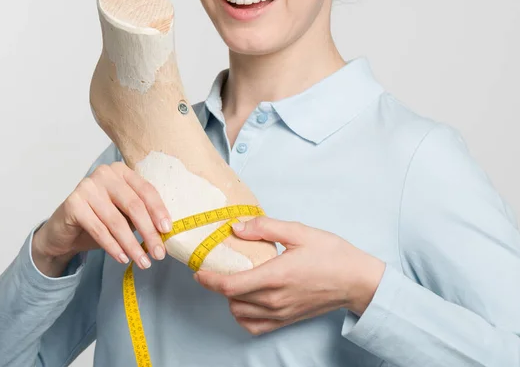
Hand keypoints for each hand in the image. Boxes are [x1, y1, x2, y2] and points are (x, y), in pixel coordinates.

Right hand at [32, 161, 172, 271]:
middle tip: (159, 253)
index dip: (158, 211)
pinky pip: (99, 229)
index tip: (168, 230)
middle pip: (133, 205)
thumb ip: (141, 214)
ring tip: (143, 262)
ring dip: (132, 244)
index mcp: (121, 171)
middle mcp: (105, 174)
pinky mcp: (73, 203)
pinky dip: (113, 246)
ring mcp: (87, 186)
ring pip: (116, 220)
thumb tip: (164, 231)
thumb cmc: (99, 219)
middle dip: (148, 231)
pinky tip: (123, 258)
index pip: (146, 190)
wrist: (63, 230)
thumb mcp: (123, 213)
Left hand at [193, 216, 385, 335]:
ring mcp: (280, 314)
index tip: (198, 270)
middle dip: (217, 285)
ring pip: (240, 315)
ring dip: (229, 300)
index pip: (229, 286)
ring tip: (232, 280)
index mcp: (275, 276)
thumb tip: (236, 227)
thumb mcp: (298, 231)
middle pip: (230, 300)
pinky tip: (246, 299)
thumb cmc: (331, 253)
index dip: (208, 279)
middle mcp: (274, 300)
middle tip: (214, 267)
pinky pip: (256, 327)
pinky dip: (244, 316)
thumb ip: (265, 227)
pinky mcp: (287, 320)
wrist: (357, 281)